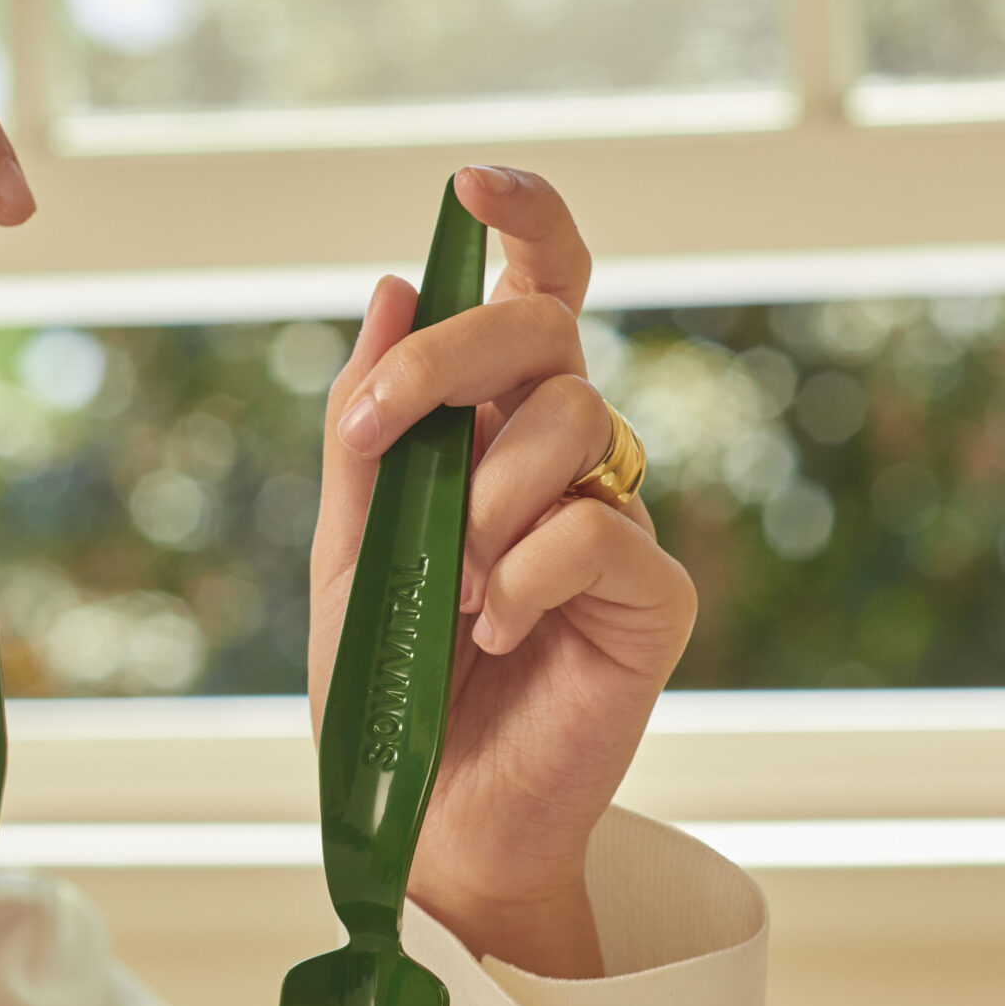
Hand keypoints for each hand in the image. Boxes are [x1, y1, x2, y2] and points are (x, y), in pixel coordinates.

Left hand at [310, 166, 696, 978]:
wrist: (420, 820)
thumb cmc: (386, 683)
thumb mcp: (351, 538)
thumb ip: (370, 422)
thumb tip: (397, 282)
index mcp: (496, 429)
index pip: (540, 293)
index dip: (525, 221)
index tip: (470, 185)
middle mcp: (568, 459)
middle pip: (548, 333)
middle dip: (453, 360)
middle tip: (382, 436)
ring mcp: (618, 524)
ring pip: (573, 423)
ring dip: (481, 498)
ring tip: (448, 588)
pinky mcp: (653, 600)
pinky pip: (597, 531)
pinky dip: (525, 573)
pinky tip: (491, 629)